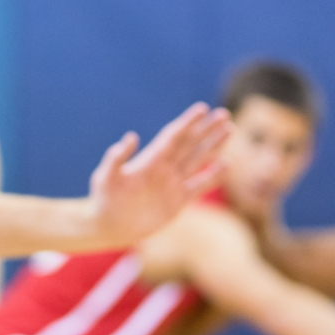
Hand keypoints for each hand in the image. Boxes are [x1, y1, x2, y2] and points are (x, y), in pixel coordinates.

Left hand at [84, 103, 231, 246]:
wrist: (109, 226)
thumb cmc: (104, 199)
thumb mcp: (106, 177)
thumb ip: (116, 158)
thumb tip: (131, 137)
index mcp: (150, 159)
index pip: (174, 136)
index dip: (188, 122)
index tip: (202, 108)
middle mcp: (164, 168)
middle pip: (190, 144)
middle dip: (207, 129)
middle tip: (224, 114)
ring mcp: (173, 184)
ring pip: (198, 160)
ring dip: (214, 146)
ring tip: (229, 130)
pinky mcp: (178, 201)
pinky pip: (200, 185)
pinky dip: (213, 176)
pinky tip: (226, 164)